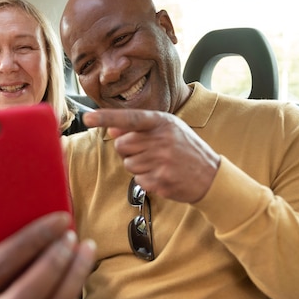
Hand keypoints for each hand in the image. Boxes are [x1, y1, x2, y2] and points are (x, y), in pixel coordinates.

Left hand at [84, 108, 220, 202]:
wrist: (211, 176)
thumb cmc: (185, 148)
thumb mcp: (168, 129)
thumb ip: (140, 127)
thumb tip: (112, 129)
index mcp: (162, 122)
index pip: (129, 118)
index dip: (106, 117)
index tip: (88, 118)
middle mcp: (161, 139)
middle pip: (122, 144)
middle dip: (128, 150)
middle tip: (147, 151)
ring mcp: (161, 161)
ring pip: (128, 164)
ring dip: (137, 165)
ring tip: (158, 163)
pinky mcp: (161, 181)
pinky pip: (137, 179)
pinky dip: (146, 179)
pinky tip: (162, 174)